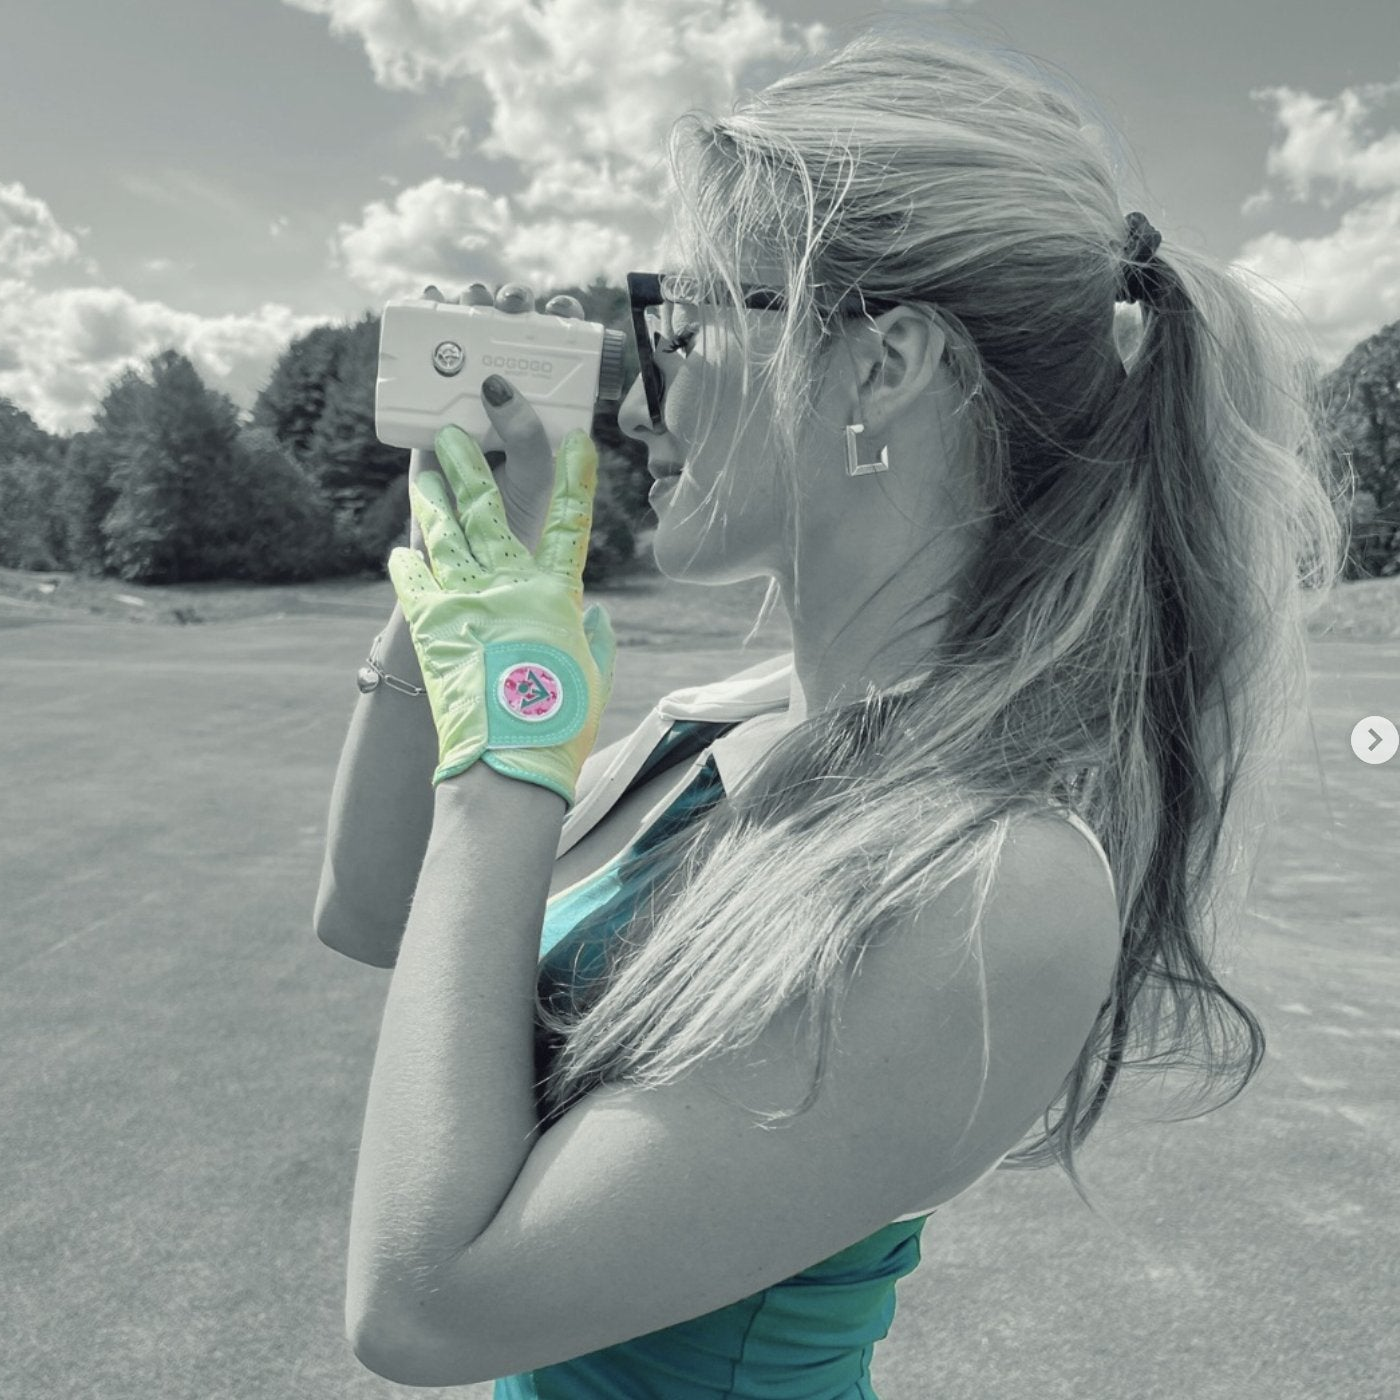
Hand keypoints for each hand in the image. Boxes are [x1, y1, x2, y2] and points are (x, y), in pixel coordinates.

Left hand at [388, 424, 616, 806]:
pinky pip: (414, 581)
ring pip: (446, 533)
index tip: (575, 440)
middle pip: (490, 509)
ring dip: (432, 499)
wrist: (508, 759)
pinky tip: (399, 551)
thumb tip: (599, 617)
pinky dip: (406, 564)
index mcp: (557, 595)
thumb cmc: (560, 725)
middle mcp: (511, 584)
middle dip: (472, 465)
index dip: (575, 477)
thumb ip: (598, 640)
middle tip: (456, 434)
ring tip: (422, 474)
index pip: (570, 522)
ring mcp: (466, 598)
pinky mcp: (430, 622)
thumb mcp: (595, 679)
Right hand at [406, 282, 586, 557]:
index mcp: (551, 412)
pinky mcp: (433, 412)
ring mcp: (471, 403)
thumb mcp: (536, 478)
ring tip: (470, 300)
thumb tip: (496, 383)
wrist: (464, 558)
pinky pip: (428, 365)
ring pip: (472, 343)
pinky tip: (427, 303)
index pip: (564, 358)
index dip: (563, 328)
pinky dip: (424, 328)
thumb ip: (527, 438)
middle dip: (512, 308)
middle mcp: (513, 401)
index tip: (561, 312)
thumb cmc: (517, 522)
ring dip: (471, 309)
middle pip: (514, 340)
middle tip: (509, 305)